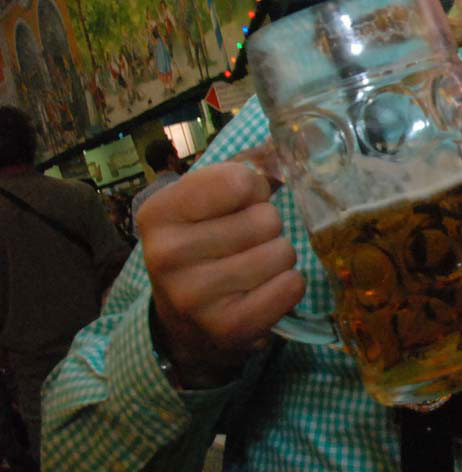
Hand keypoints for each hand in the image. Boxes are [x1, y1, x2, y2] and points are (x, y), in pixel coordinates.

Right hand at [138, 156, 301, 386]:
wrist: (186, 323)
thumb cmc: (203, 247)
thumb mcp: (206, 202)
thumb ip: (245, 168)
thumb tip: (293, 143)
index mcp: (159, 214)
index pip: (239, 181)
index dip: (254, 190)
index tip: (239, 205)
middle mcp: (167, 255)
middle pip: (266, 219)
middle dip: (268, 228)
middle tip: (245, 244)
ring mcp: (194, 296)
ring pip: (282, 253)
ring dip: (279, 258)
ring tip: (252, 268)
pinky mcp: (226, 327)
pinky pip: (290, 287)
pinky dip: (288, 286)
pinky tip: (262, 290)